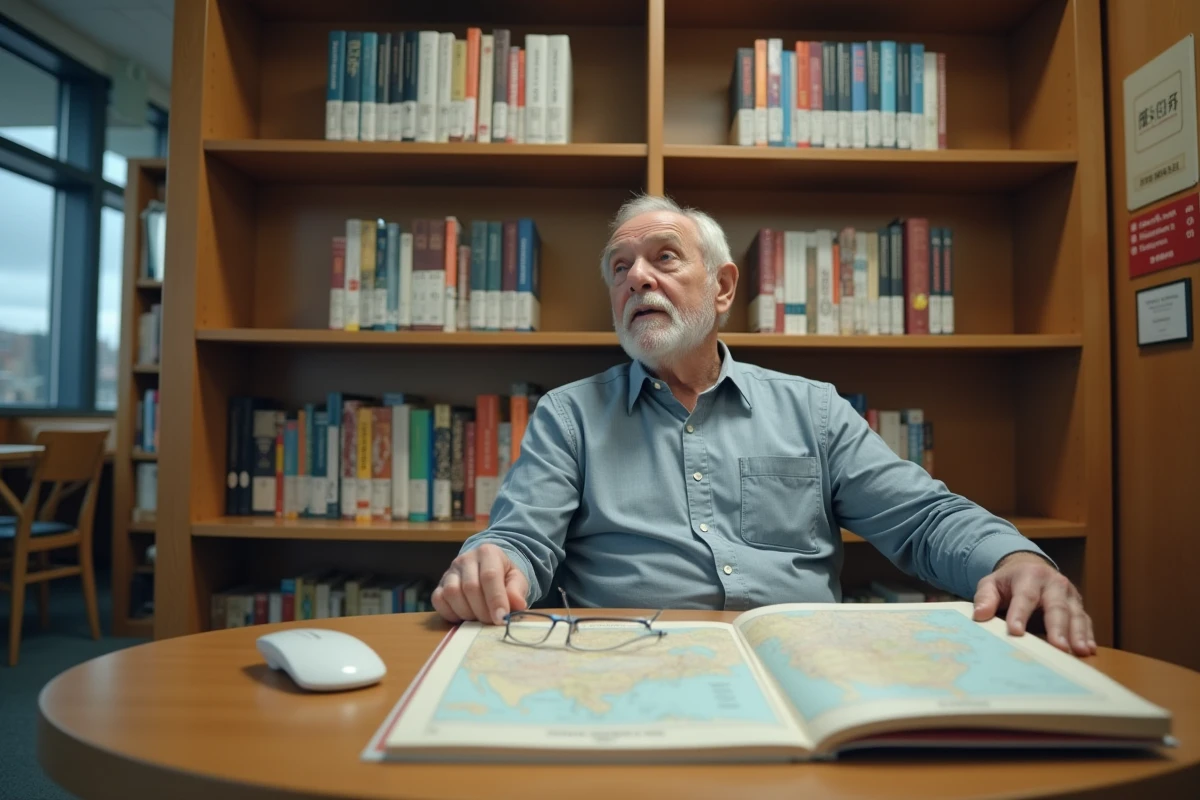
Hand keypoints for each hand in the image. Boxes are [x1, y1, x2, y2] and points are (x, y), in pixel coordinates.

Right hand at [432, 544, 528, 624]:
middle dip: (483, 610)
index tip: (501, 619)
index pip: (489, 576)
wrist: (488, 570)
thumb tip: (518, 605)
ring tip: (479, 618)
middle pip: (470, 587)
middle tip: (492, 622)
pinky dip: (450, 613)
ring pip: (452, 593)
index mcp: (488, 552)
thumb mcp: (517, 579)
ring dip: (467, 612)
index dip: (495, 600)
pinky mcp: (439, 585)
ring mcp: (450, 571)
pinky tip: (464, 616)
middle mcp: (466, 559)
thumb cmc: (504, 576)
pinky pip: (438, 600)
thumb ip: (517, 591)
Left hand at [972, 552, 1095, 655]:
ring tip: (1079, 652)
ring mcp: (1069, 595)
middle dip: (1057, 628)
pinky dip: (1088, 635)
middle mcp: (1054, 583)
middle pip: (1056, 606)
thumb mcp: (991, 583)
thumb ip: (984, 597)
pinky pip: (1086, 621)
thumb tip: (979, 615)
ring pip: (1076, 614)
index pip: (1025, 596)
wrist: (1030, 568)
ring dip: (1078, 634)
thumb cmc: (1008, 582)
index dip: (1020, 614)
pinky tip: (1088, 650)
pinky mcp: (1078, 606)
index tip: (1016, 632)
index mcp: (1030, 575)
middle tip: (1058, 647)